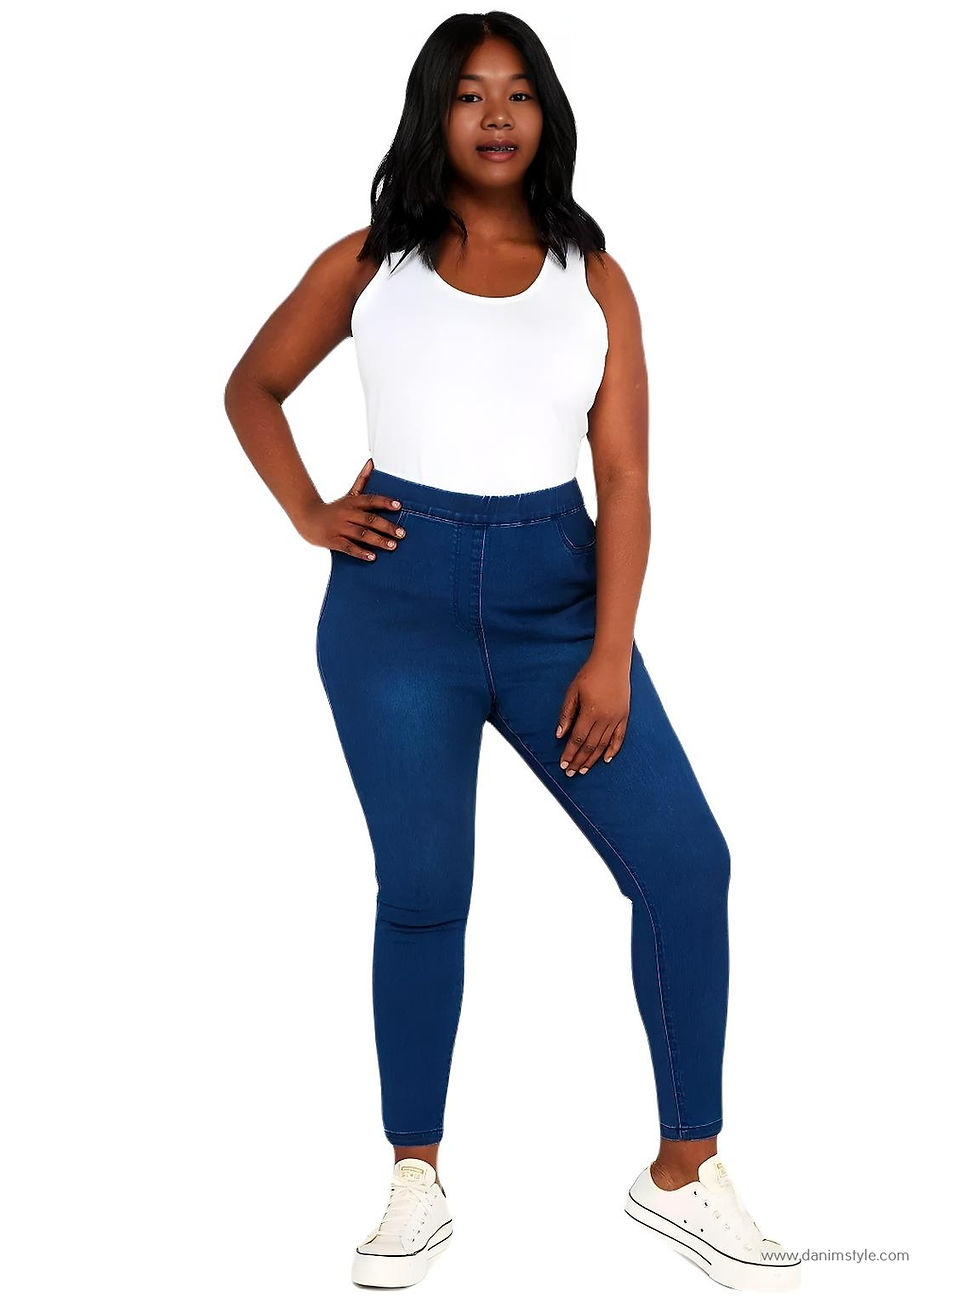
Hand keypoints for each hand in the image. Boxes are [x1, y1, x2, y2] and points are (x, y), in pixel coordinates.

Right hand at [295, 458, 405, 559]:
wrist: (307, 518)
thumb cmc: (334, 508)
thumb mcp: (349, 495)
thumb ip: (362, 480)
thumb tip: (372, 462)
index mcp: (352, 502)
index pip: (371, 500)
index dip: (384, 502)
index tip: (399, 506)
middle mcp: (347, 514)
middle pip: (369, 519)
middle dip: (387, 526)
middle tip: (402, 533)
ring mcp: (339, 527)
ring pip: (361, 534)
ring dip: (378, 540)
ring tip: (392, 546)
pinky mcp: (333, 541)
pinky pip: (348, 547)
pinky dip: (361, 552)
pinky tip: (372, 557)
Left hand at [555, 652, 630, 775]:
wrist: (612, 661)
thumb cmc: (590, 674)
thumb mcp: (572, 691)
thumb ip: (566, 714)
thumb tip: (559, 734)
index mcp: (591, 712)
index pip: (577, 739)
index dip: (569, 753)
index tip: (563, 764)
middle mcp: (605, 718)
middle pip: (590, 745)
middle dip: (579, 760)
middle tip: (571, 772)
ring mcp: (617, 718)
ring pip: (603, 745)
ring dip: (593, 759)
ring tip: (584, 769)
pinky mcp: (624, 716)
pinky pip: (619, 737)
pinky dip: (613, 750)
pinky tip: (606, 759)